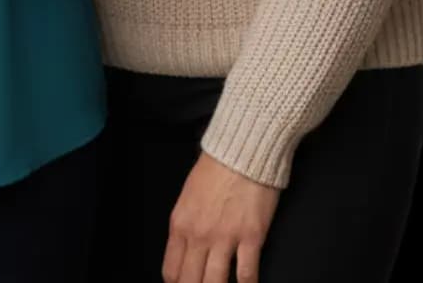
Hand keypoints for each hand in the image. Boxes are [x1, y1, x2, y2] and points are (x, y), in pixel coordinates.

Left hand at [162, 151, 279, 282]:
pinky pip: (246, 274)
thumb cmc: (214, 170)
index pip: (171, 270)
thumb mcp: (187, 197)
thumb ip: (185, 226)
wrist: (241, 152)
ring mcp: (225, 238)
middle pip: (190, 281)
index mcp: (180, 224)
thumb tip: (186, 252)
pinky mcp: (251, 238)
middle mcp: (199, 235)